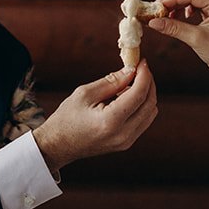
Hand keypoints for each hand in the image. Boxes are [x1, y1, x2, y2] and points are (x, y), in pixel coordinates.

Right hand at [32, 62, 157, 171]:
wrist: (58, 146)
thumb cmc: (67, 117)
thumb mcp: (85, 93)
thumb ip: (112, 81)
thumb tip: (132, 70)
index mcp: (111, 121)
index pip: (139, 94)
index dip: (144, 75)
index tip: (141, 61)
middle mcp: (123, 134)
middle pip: (149, 103)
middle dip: (148, 83)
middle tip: (139, 68)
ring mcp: (127, 141)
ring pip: (150, 112)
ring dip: (146, 94)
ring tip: (130, 82)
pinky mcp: (127, 143)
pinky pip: (143, 120)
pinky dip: (141, 106)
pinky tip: (127, 97)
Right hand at [148, 0, 208, 103]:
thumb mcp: (195, 39)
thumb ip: (174, 27)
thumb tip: (153, 22)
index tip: (156, 6)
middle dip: (173, 2)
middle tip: (157, 11)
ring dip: (178, 6)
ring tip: (166, 16)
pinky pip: (198, 6)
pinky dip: (185, 10)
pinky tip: (178, 17)